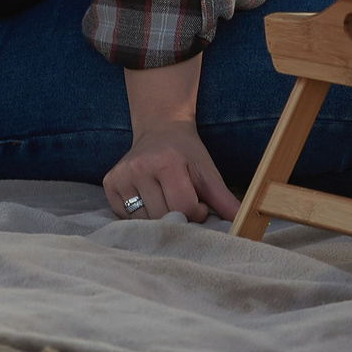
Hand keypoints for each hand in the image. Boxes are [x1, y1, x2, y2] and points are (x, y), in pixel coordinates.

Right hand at [102, 123, 238, 223]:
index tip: (199, 203)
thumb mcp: (208, 172)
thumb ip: (224, 199)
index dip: (196, 213)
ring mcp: (121, 176)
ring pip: (144, 221)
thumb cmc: (186, 152)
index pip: (183, 208)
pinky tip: (149, 199)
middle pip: (163, 217)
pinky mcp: (109, 183)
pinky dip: (140, 216)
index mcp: (167, 162)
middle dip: (178, 218)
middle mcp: (139, 167)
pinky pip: (126, 217)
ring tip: (166, 200)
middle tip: (183, 202)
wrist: (160, 128)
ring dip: (159, 219)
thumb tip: (242, 223)